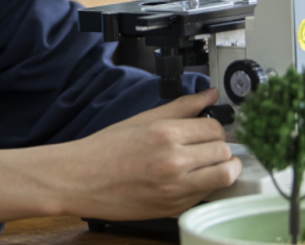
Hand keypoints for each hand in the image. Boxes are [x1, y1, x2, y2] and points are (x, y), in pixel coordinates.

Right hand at [0, 87, 241, 226]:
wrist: (80, 179)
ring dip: (222, 170)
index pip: (215, 129)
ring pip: (224, 177)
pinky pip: (207, 196)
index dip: (215, 129)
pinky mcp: (174, 208)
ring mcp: (176, 188)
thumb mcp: (142, 120)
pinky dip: (206, 188)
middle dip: (220, 149)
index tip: (208, 132)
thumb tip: (209, 96)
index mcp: (166, 133)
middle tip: (207, 149)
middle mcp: (174, 161)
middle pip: (224, 152)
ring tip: (208, 166)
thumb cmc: (106, 149)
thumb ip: (181, 107)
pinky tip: (190, 181)